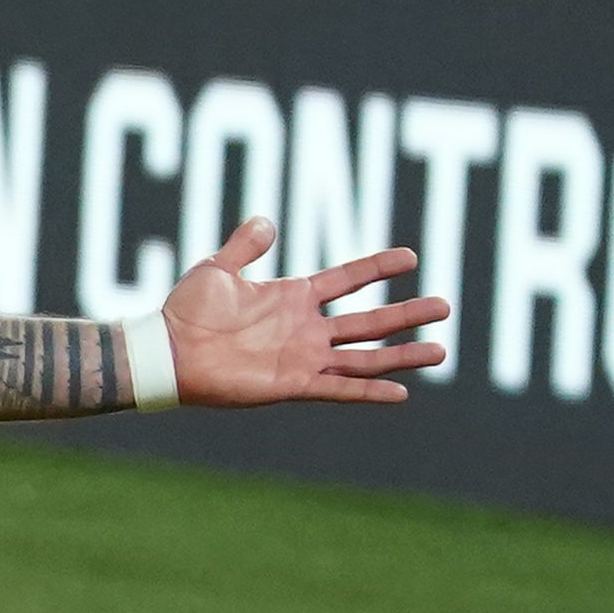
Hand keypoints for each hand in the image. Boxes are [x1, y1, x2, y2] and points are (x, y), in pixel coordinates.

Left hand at [164, 219, 449, 405]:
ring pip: (364, 356)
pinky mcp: (292, 384)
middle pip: (369, 320)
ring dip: (402, 354)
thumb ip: (245, 245)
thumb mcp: (217, 268)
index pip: (347, 279)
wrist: (167, 352)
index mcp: (293, 296)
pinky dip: (368, 391)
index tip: (411, 257)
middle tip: (445, 306)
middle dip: (407, 314)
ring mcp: (302, 357)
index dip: (377, 268)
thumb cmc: (187, 311)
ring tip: (440, 350)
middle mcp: (305, 328)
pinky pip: (338, 389)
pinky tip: (401, 393)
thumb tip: (266, 220)